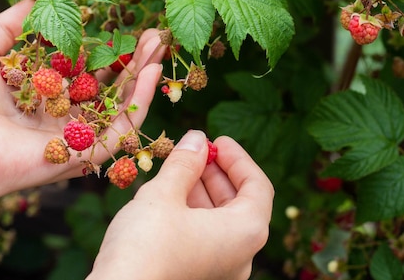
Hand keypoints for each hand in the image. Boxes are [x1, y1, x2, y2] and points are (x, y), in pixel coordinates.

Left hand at [0, 0, 164, 203]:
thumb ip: (9, 25)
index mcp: (46, 96)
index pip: (85, 69)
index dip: (105, 47)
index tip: (121, 22)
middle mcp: (65, 115)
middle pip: (110, 85)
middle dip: (132, 57)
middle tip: (152, 32)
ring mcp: (79, 134)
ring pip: (122, 103)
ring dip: (143, 73)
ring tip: (159, 44)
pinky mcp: (86, 151)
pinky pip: (123, 126)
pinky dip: (140, 99)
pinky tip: (150, 71)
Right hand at [88, 131, 273, 279]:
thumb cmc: (145, 244)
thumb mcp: (164, 194)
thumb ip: (185, 163)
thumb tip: (196, 138)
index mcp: (245, 234)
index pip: (258, 187)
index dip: (238, 159)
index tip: (216, 140)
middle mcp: (240, 256)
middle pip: (240, 204)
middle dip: (217, 172)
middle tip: (196, 150)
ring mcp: (219, 269)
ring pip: (220, 221)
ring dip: (202, 190)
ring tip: (178, 167)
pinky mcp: (197, 275)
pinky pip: (205, 236)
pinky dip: (193, 211)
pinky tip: (170, 194)